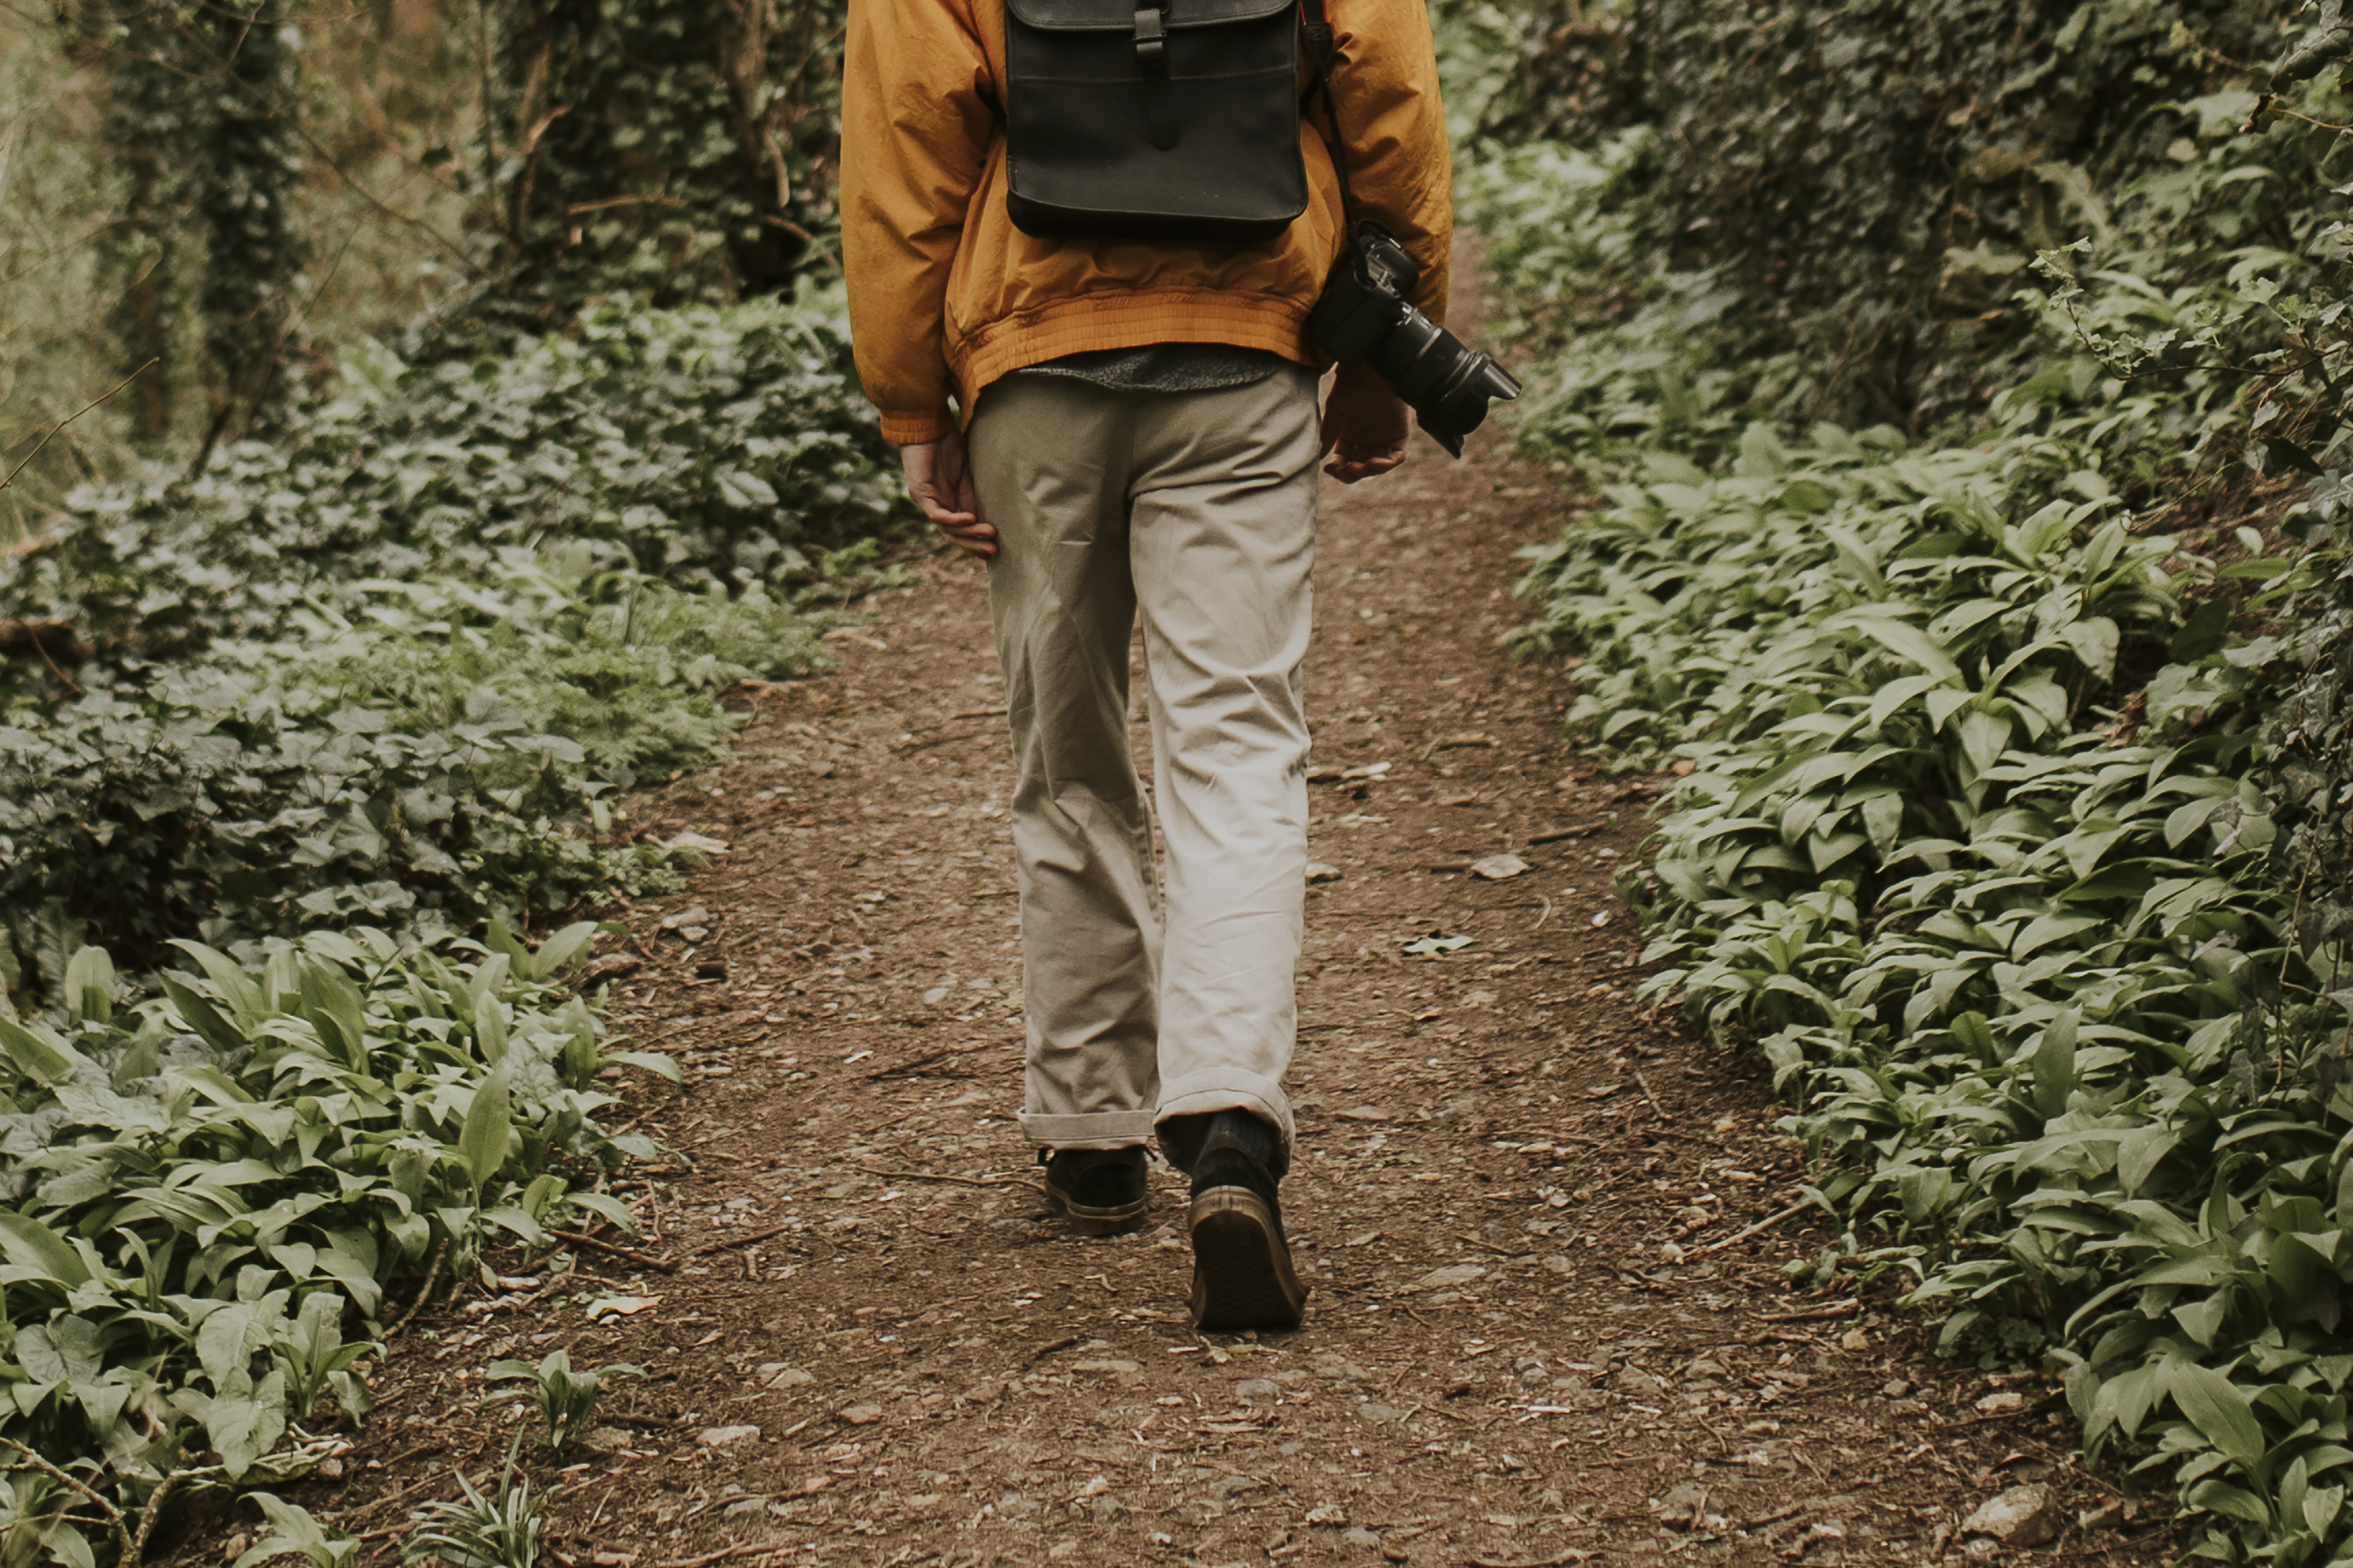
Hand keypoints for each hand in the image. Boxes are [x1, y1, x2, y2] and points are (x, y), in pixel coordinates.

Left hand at [901, 431, 995, 556]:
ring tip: (989, 534)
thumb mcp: (968, 474)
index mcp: (950, 503)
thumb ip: (974, 495)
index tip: (996, 549)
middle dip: (974, 544)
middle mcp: (937, 506)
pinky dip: (954, 519)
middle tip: (994, 551)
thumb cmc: (949, 445)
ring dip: (969, 533)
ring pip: (947, 529)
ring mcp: (927, 502)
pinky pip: (937, 514)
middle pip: (954, 536)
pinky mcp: (919, 493)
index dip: (976, 543)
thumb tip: (989, 517)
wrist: (928, 425)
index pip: (962, 531)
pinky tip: (971, 518)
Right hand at [1320, 372, 1409, 483]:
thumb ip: (1328, 434)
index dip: (1338, 469)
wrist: (1371, 369)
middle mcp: (1367, 439)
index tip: (1330, 469)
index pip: (1344, 461)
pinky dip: (1389, 464)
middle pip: (1361, 468)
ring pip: (1379, 466)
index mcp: (1350, 435)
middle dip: (1353, 473)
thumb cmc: (1351, 385)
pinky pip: (1398, 456)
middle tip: (1347, 469)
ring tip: (1363, 466)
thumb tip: (1318, 457)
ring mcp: (1384, 438)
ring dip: (1370, 471)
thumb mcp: (1335, 410)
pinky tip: (1377, 463)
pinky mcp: (1400, 434)